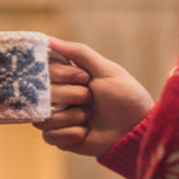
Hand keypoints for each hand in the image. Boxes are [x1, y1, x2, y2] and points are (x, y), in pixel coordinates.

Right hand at [35, 38, 153, 157]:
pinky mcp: (60, 138)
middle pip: (42, 94)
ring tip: (88, 117)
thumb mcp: (106, 69)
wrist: (135, 129)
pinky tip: (84, 132)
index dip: (61, 74)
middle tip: (89, 99)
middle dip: (70, 96)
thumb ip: (78, 52)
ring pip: (43, 117)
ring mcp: (58, 118)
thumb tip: (48, 39)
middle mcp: (59, 97)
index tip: (84, 78)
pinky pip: (49, 136)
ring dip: (70, 117)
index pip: (44, 71)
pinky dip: (69, 134)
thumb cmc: (125, 96)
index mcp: (67, 78)